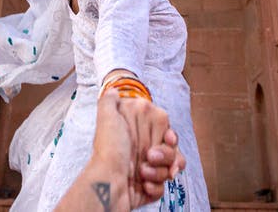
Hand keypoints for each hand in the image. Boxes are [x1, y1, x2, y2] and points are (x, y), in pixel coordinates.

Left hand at [90, 90, 183, 208]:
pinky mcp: (148, 186)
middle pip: (171, 148)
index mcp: (137, 130)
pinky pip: (163, 185)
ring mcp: (146, 168)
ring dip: (159, 171)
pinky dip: (155, 186)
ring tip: (142, 172)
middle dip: (166, 154)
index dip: (169, 135)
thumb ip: (109, 101)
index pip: (165, 128)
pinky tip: (143, 185)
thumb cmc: (108, 151)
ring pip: (171, 167)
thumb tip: (113, 91)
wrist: (107, 185)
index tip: (167, 139)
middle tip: (149, 156)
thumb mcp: (106, 118)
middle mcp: (142, 148)